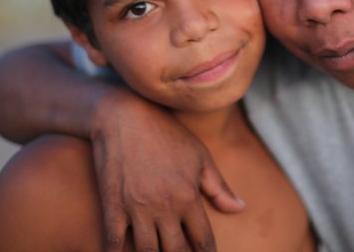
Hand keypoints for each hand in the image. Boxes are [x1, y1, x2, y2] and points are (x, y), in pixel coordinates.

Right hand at [90, 89, 244, 251]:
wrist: (124, 115)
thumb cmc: (166, 133)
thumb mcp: (199, 155)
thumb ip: (219, 187)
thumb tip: (240, 208)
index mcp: (188, 196)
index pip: (203, 241)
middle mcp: (165, 207)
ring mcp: (137, 208)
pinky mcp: (113, 206)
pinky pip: (114, 243)